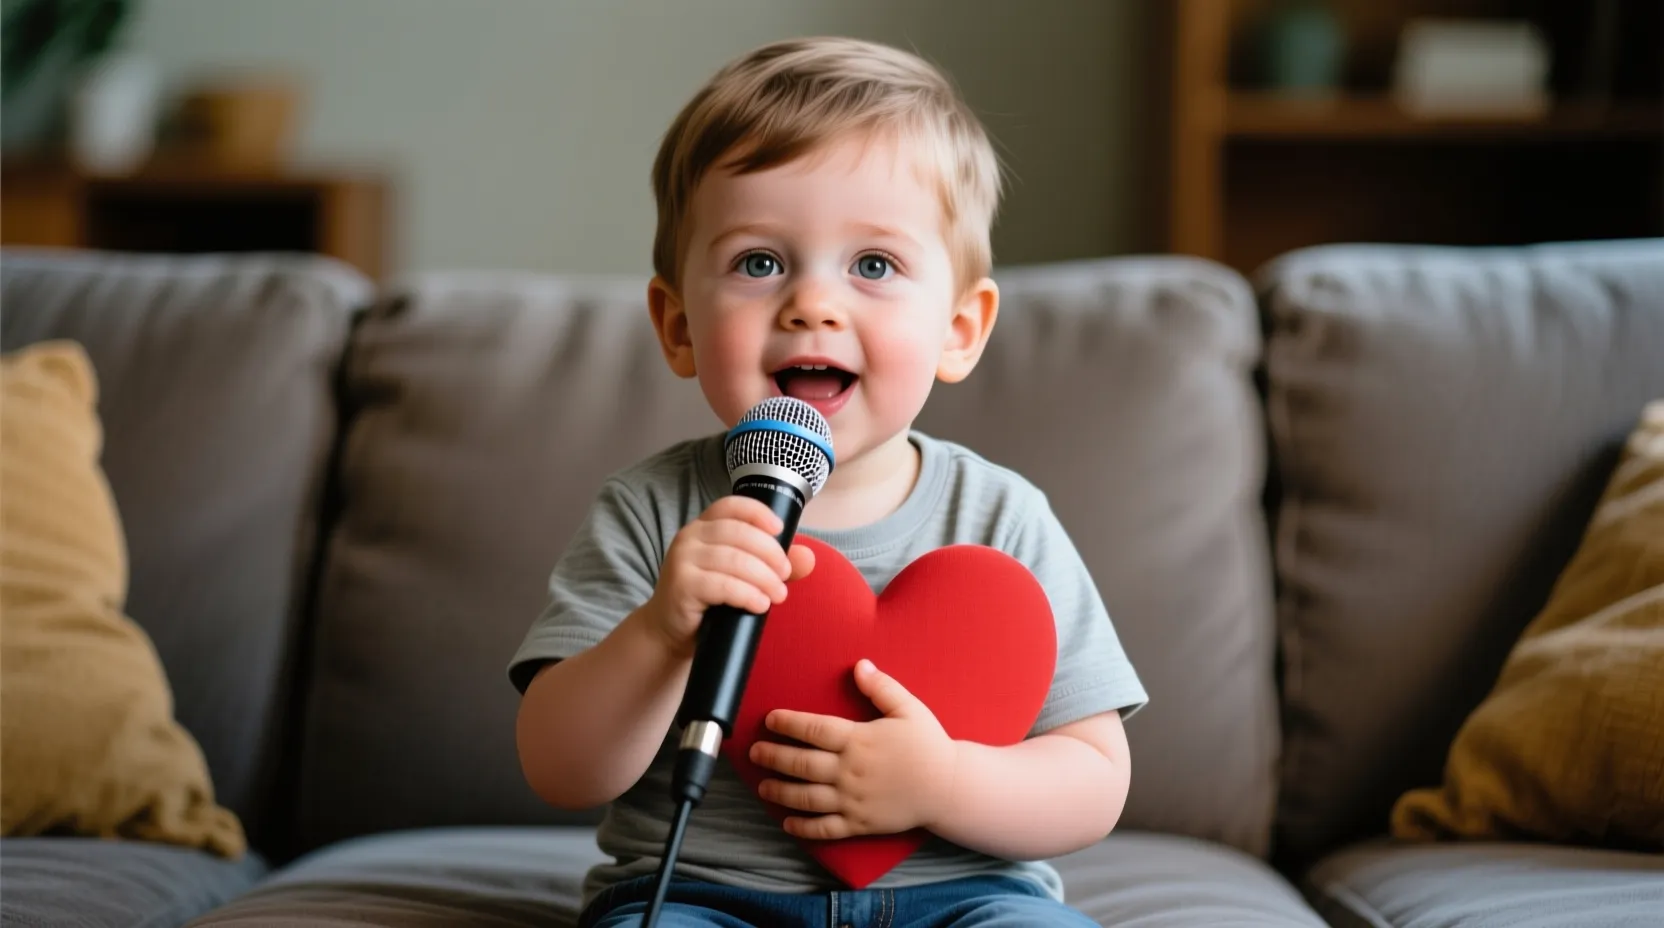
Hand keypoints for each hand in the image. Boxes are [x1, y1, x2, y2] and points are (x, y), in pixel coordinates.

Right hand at [644, 497, 814, 656]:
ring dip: (763, 578)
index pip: (731, 506)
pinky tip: (760, 604)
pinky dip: (747, 594)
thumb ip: (774, 564)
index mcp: (704, 526)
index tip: (780, 530)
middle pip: (738, 533)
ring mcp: (682, 560)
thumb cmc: (709, 599)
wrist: (672, 631)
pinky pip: (722, 585)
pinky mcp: (682, 586)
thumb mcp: (742, 577)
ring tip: (778, 595)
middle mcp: (689, 537)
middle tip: (784, 575)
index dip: (757, 512)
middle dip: (770, 553)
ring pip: (733, 560)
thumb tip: (808, 558)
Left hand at [750, 659, 957, 840]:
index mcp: (859, 740)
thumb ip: (881, 687)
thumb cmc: (928, 745)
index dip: (788, 723)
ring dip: (779, 791)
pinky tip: (787, 823)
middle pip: (801, 763)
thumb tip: (859, 665)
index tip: (770, 719)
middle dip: (773, 756)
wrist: (949, 787)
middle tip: (755, 752)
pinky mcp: (859, 823)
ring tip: (762, 786)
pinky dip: (803, 827)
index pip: (813, 729)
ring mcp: (852, 799)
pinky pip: (825, 828)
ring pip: (806, 797)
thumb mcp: (908, 708)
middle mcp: (850, 771)